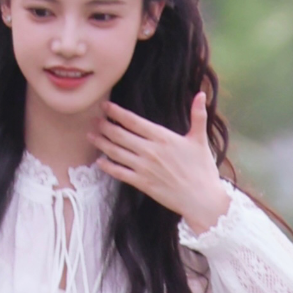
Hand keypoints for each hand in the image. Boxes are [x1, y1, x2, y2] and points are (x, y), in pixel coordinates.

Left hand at [87, 92, 230, 234]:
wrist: (202, 199)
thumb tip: (200, 94)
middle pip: (120, 135)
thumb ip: (198, 116)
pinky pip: (120, 173)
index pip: (133, 121)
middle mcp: (150, 151)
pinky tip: (99, 161)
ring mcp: (144, 168)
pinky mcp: (142, 183)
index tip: (105, 105)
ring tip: (90, 135)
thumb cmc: (202, 169)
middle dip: (104, 126)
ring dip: (101, 143)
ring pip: (116, 153)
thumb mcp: (200, 140)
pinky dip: (107, 166)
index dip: (116, 112)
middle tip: (94, 120)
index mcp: (163, 137)